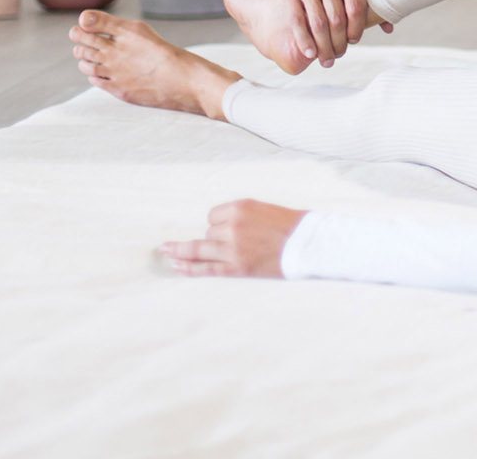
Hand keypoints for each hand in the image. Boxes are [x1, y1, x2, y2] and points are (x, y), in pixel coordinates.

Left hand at [161, 200, 307, 277]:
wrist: (310, 244)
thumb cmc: (292, 226)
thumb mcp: (265, 210)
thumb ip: (243, 217)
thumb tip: (221, 228)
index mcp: (241, 207)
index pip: (213, 216)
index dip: (219, 224)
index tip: (231, 230)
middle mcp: (233, 225)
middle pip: (209, 233)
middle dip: (216, 239)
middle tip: (233, 244)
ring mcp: (232, 248)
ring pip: (201, 248)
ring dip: (184, 251)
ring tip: (166, 252)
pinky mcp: (236, 267)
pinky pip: (205, 268)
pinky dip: (189, 267)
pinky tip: (175, 265)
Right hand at [276, 0, 372, 67]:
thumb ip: (373, 1)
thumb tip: (389, 28)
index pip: (356, 8)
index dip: (357, 29)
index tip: (355, 40)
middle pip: (336, 19)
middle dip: (339, 42)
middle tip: (340, 55)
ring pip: (317, 22)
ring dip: (323, 46)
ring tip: (327, 59)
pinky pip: (298, 20)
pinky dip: (304, 40)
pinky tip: (310, 53)